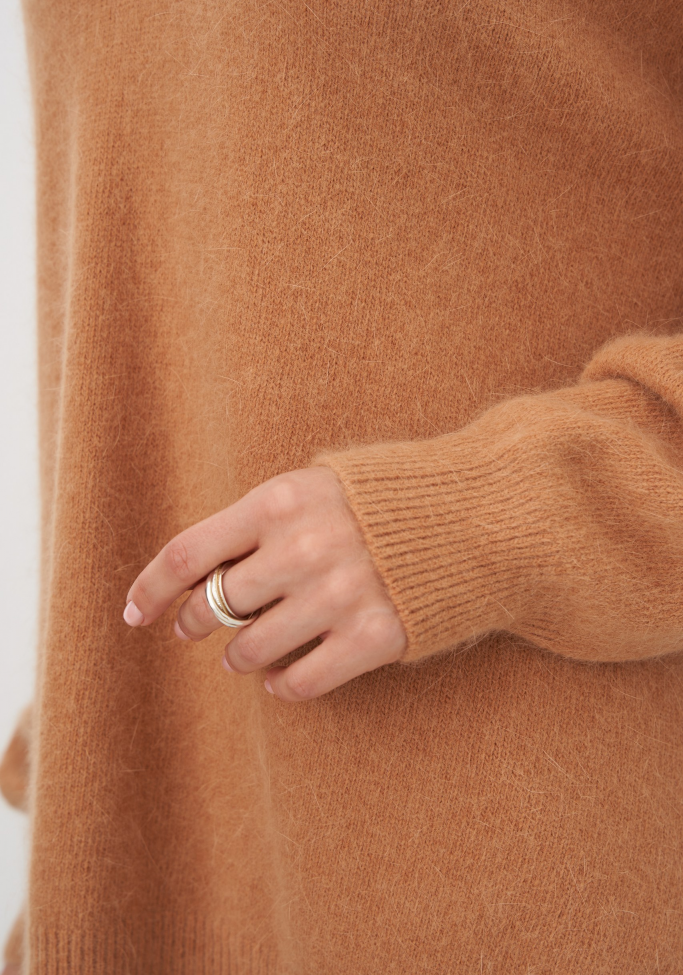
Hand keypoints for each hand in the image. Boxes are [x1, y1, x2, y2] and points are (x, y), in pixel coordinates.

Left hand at [123, 467, 407, 700]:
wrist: (472, 516)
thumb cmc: (381, 500)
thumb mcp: (313, 487)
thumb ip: (255, 525)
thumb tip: (194, 579)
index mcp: (280, 502)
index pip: (188, 554)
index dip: (151, 588)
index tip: (134, 613)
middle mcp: (302, 549)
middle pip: (214, 606)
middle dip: (195, 622)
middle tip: (197, 627)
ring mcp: (337, 596)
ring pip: (249, 651)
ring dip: (240, 656)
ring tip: (247, 651)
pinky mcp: (372, 639)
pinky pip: (298, 683)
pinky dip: (282, 685)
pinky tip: (283, 676)